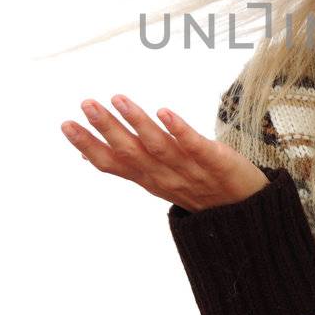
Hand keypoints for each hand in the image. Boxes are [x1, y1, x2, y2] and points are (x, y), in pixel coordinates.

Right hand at [60, 94, 271, 211]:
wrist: (247, 214)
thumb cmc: (198, 191)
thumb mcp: (156, 181)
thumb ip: (126, 166)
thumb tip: (86, 156)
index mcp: (148, 180)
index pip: (112, 163)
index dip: (88, 145)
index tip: (66, 124)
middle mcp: (164, 177)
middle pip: (130, 152)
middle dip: (107, 128)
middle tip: (87, 104)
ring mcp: (190, 171)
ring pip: (158, 147)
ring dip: (137, 122)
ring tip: (119, 99)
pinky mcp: (217, 163)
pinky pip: (195, 146)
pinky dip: (179, 130)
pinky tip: (164, 111)